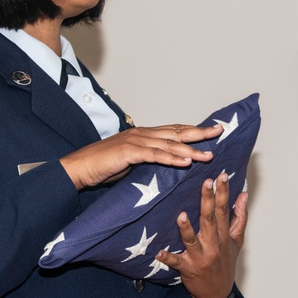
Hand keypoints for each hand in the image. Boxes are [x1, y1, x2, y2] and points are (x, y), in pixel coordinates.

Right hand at [59, 123, 222, 189]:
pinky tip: (186, 161)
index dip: (193, 129)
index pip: (174, 130)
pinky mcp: (129, 152)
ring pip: (170, 143)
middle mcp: (142, 133)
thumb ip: (146, 160)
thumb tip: (163, 166)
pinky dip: (172, 157)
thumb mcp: (130, 162)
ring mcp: (136, 141)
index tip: (210, 130)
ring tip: (209, 153)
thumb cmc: (101, 166)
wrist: (78, 168)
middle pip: (177, 131)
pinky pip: (155, 155)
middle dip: (200, 132)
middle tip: (219, 130)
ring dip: (191, 148)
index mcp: (143, 134)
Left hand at [155, 172, 248, 297]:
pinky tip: (158, 252)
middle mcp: (213, 244)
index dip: (224, 193)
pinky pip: (176, 262)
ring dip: (186, 229)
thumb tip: (243, 194)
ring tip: (182, 216)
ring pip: (193, 240)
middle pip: (210, 220)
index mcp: (224, 236)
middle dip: (208, 200)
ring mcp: (200, 257)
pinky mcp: (188, 268)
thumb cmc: (225, 263)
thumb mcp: (237, 241)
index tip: (222, 176)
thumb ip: (240, 217)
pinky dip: (167, 258)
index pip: (224, 210)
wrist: (217, 294)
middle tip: (206, 182)